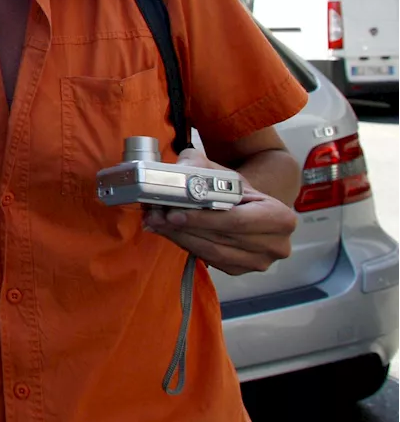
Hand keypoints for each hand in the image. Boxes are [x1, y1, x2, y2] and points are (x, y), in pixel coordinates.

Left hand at [142, 148, 296, 275]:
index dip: (203, 219)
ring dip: (180, 238)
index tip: (173, 213)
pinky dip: (187, 246)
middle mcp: (276, 244)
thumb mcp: (221, 171)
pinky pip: (209, 260)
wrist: (247, 206)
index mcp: (279, 217)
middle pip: (221, 239)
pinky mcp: (240, 270)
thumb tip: (177, 170)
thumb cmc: (235, 188)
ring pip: (212, 253)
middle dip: (184, 228)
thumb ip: (199, 165)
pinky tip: (170, 232)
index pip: (236, 220)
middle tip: (156, 217)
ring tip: (156, 223)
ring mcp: (259, 262)